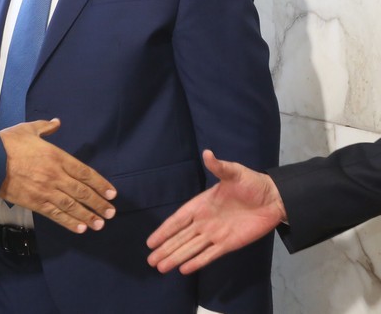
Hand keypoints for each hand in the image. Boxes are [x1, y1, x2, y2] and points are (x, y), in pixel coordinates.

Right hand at [0, 119, 115, 232]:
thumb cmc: (7, 143)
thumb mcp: (27, 129)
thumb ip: (45, 127)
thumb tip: (57, 122)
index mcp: (56, 156)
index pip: (84, 172)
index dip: (100, 184)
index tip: (112, 193)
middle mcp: (56, 175)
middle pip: (82, 192)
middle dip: (99, 203)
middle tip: (111, 213)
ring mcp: (46, 191)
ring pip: (73, 206)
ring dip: (89, 216)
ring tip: (100, 224)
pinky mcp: (35, 203)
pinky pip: (56, 214)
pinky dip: (70, 222)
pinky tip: (81, 228)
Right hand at [147, 149, 286, 273]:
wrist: (273, 198)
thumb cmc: (251, 183)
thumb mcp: (234, 172)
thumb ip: (219, 167)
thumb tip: (207, 153)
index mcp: (200, 205)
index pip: (177, 220)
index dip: (164, 231)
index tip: (150, 242)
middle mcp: (204, 222)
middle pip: (180, 238)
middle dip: (165, 249)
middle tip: (150, 261)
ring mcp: (215, 234)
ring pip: (191, 249)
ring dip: (176, 258)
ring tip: (161, 268)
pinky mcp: (229, 244)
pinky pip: (209, 255)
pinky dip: (197, 262)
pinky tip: (184, 270)